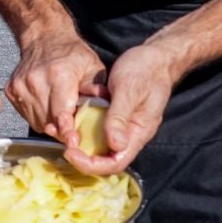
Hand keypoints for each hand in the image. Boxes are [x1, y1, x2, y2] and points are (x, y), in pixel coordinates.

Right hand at [6, 30, 104, 145]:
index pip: (60, 113)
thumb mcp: (92, 66)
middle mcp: (36, 81)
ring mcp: (21, 87)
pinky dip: (39, 117)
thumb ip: (97, 88)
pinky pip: (27, 116)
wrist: (44, 37)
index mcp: (58, 75)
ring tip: (61, 113)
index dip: (67, 130)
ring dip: (50, 124)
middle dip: (63, 128)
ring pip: (37, 121)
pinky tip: (48, 107)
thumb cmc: (71, 53)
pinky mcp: (12, 91)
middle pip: (49, 121)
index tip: (73, 140)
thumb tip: (105, 107)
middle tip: (74, 127)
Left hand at [63, 42, 176, 175]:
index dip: (92, 165)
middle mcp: (133, 135)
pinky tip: (74, 125)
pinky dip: (87, 133)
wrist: (156, 57)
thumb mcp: (129, 90)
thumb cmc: (145, 70)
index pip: (116, 163)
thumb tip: (115, 145)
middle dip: (85, 159)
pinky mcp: (119, 119)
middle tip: (65, 147)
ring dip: (85, 148)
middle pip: (108, 160)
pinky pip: (103, 133)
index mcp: (139, 132)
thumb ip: (120, 118)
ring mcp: (126, 128)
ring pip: (104, 149)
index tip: (70, 153)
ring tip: (66, 138)